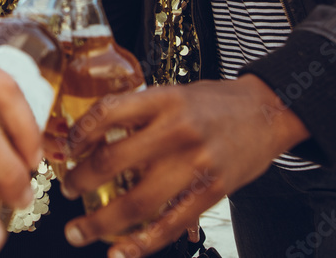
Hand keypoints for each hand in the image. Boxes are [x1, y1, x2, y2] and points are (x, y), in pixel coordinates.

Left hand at [59, 76, 309, 257]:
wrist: (269, 112)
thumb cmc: (216, 103)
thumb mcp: (175, 93)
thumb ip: (140, 113)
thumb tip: (93, 138)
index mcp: (164, 100)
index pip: (108, 113)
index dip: (80, 134)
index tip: (66, 149)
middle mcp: (177, 130)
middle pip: (114, 161)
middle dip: (81, 181)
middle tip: (67, 191)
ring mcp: (195, 164)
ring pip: (137, 201)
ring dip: (100, 223)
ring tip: (77, 232)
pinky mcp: (211, 192)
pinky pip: (170, 224)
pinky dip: (141, 243)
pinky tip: (119, 251)